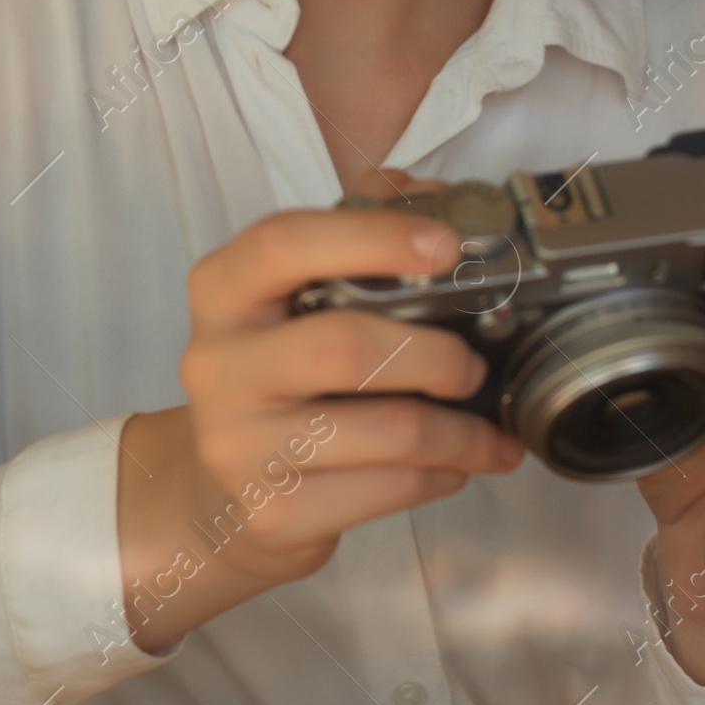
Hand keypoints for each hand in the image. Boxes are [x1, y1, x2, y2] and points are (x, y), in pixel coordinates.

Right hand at [117, 200, 523, 655]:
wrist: (215, 494)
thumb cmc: (277, 377)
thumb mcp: (293, 297)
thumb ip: (354, 231)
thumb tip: (436, 193)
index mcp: (222, 291)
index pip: (284, 244)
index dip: (372, 238)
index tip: (447, 246)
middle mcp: (217, 363)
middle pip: (346, 346)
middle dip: (436, 356)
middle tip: (474, 367)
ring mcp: (238, 444)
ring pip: (386, 430)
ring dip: (460, 432)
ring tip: (488, 432)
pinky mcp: (273, 512)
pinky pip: (387, 490)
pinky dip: (441, 476)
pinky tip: (452, 467)